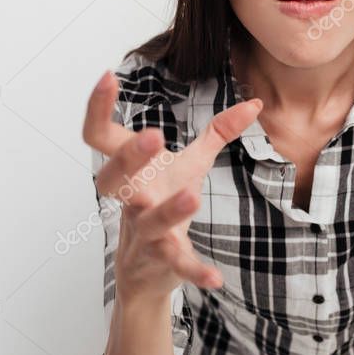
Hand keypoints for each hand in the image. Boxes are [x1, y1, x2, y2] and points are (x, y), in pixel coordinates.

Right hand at [84, 71, 262, 303]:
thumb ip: (218, 132)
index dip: (98, 107)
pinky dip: (194, 270)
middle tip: (152, 136)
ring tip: (192, 196)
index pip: (99, 136)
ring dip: (168, 210)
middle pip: (113, 178)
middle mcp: (130, 199)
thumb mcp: (191, 163)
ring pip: (148, 222)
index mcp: (130, 170)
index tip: (108, 76)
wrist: (148, 268)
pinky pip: (177, 264)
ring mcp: (143, 231)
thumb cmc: (162, 201)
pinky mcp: (163, 259)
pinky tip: (215, 278)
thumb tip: (255, 104)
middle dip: (129, 158)